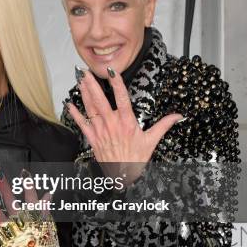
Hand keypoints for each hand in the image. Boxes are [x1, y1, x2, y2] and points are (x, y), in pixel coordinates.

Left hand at [0, 171, 67, 246]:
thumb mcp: (49, 230)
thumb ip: (45, 211)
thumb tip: (48, 195)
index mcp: (34, 220)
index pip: (31, 198)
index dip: (27, 184)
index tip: (24, 172)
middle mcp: (22, 225)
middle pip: (11, 201)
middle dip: (4, 186)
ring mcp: (9, 234)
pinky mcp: (0, 244)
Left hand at [67, 68, 182, 181]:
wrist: (123, 175)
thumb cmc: (136, 158)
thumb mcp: (151, 140)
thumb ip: (163, 125)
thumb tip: (177, 116)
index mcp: (126, 122)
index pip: (122, 98)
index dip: (117, 84)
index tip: (112, 71)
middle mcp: (111, 123)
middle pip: (100, 100)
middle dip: (91, 84)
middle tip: (85, 72)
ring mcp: (100, 130)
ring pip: (90, 108)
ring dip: (84, 93)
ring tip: (79, 80)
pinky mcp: (92, 138)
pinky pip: (81, 123)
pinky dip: (75, 113)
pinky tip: (69, 104)